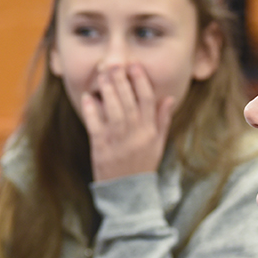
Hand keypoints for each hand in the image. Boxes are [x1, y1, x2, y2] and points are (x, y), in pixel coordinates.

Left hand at [78, 64, 176, 182]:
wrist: (128, 193)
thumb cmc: (142, 166)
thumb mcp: (158, 144)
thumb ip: (163, 120)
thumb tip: (169, 98)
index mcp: (150, 132)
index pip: (148, 101)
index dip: (141, 82)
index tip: (135, 66)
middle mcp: (135, 134)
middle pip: (129, 102)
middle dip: (122, 81)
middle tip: (115, 64)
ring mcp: (118, 141)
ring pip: (114, 110)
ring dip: (108, 91)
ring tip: (103, 75)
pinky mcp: (101, 148)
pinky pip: (95, 125)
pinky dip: (91, 110)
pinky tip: (88, 97)